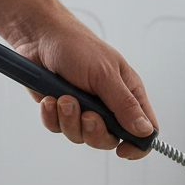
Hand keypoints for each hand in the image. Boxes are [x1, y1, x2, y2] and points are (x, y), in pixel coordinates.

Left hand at [13, 16, 157, 159]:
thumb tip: (145, 131)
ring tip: (64, 97)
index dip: (137, 145)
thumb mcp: (105, 75)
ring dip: (69, 119)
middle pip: (109, 140)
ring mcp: (84, 109)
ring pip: (81, 136)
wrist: (38, 35)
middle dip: (94, 131)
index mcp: (128, 94)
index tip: (123, 150)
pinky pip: (58, 128)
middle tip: (87, 115)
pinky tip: (49, 98)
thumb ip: (125, 105)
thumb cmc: (75, 44)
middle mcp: (108, 105)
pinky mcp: (61, 111)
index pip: (144, 130)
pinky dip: (51, 116)